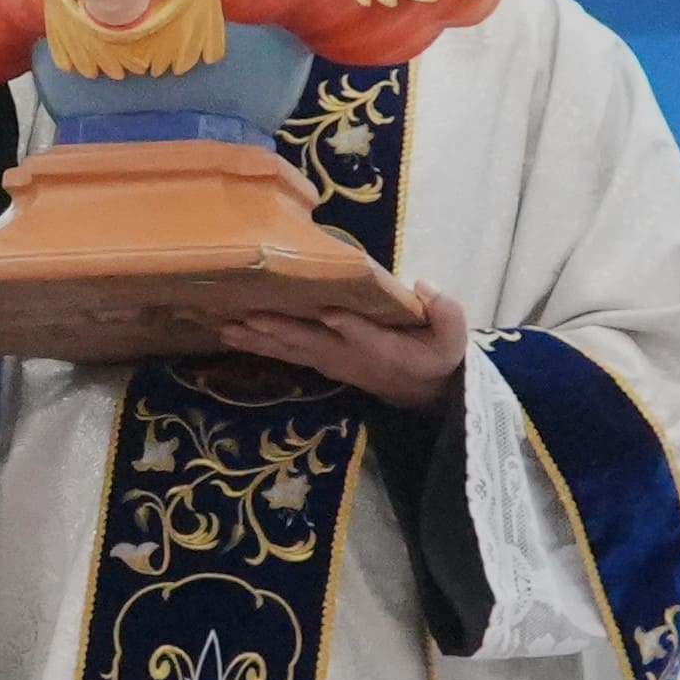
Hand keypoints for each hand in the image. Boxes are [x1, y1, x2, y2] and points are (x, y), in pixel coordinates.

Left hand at [210, 279, 469, 408]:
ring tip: (227, 328)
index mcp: (386, 347)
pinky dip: (258, 344)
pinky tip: (230, 335)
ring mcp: (332, 360)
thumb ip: (446, 313)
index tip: (330, 313)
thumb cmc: (436, 354)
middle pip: (315, 343)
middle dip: (283, 331)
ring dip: (259, 340)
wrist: (422, 392)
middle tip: (251, 318)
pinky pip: (285, 352)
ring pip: (292, 349)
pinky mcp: (320, 360)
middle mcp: (351, 356)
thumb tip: (424, 287)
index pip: (367, 335)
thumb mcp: (453, 338)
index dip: (349, 326)